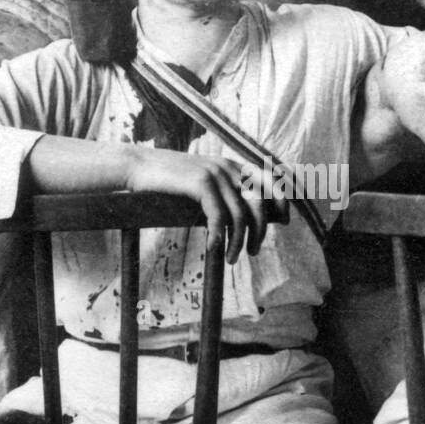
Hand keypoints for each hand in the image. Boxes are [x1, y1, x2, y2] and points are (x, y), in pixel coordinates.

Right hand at [126, 149, 288, 263]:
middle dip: (261, 230)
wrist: (138, 167)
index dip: (282, 200)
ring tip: (233, 258)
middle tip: (254, 251)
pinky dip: (219, 236)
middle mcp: (228, 167)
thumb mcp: (201, 184)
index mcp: (231, 165)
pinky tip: (212, 248)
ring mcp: (215, 173)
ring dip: (239, 241)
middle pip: (259, 202)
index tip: (286, 221)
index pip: (270, 179)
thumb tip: (243, 219)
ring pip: (240, 214)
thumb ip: (222, 194)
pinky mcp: (200, 182)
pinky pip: (219, 216)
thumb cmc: (168, 182)